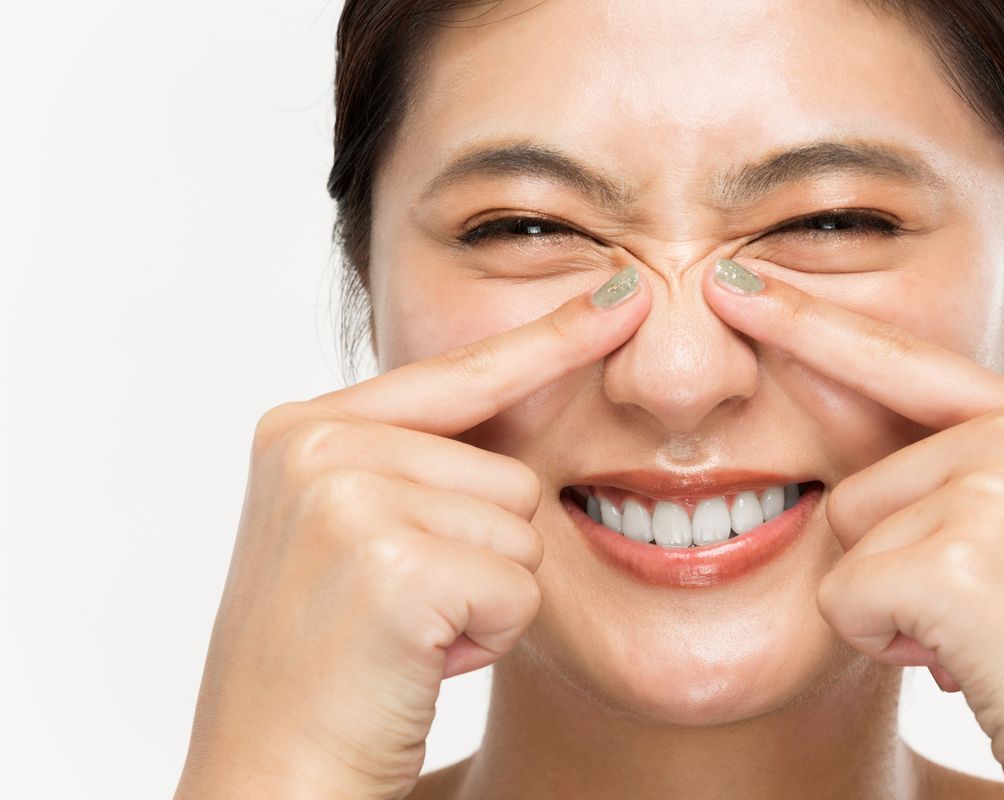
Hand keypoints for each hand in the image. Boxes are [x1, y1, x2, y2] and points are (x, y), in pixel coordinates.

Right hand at [174, 268, 649, 798]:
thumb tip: (532, 422)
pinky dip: (490, 635)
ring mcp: (346, 496)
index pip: (458, 373)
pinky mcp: (389, 562)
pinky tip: (421, 659)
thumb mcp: (357, 537)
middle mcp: (317, 444)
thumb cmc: (329, 668)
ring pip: (522, 528)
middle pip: (510, 472)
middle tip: (408, 611)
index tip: (623, 294)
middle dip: (485, 554)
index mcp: (305, 427)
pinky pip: (518, 585)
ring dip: (488, 596)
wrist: (270, 776)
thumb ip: (420, 468)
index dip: (548, 339)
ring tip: (410, 636)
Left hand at [703, 260, 1003, 797]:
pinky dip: (885, 642)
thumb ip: (947, 480)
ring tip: (979, 637)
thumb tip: (834, 475)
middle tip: (984, 615)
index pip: (896, 360)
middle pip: (857, 482)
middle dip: (891, 563)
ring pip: (846, 538)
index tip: (731, 281)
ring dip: (890, 606)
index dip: (807, 320)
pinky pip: (844, 596)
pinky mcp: (958, 556)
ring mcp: (996, 486)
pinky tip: (964, 661)